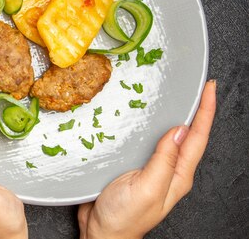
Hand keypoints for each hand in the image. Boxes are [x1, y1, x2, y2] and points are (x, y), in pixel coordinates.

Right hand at [78, 80, 216, 238]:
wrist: (101, 233)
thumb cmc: (124, 218)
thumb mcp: (148, 188)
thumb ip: (165, 160)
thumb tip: (181, 130)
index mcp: (178, 175)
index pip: (198, 137)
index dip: (205, 111)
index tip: (209, 89)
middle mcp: (168, 170)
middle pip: (187, 134)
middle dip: (196, 109)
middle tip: (197, 86)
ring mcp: (151, 168)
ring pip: (166, 136)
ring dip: (172, 115)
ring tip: (175, 95)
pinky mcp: (132, 165)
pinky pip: (145, 141)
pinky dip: (148, 126)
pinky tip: (141, 117)